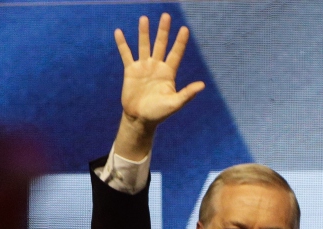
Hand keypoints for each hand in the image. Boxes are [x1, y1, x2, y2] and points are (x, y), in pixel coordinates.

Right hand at [113, 14, 205, 156]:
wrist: (140, 119)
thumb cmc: (159, 113)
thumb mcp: (174, 103)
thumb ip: (187, 93)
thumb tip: (202, 85)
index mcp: (168, 73)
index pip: (176, 53)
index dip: (180, 41)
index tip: (184, 29)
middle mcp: (156, 67)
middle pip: (160, 44)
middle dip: (163, 31)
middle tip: (166, 16)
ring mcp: (143, 67)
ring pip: (144, 46)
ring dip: (144, 33)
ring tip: (144, 19)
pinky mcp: (130, 71)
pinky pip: (126, 54)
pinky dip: (122, 44)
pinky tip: (119, 32)